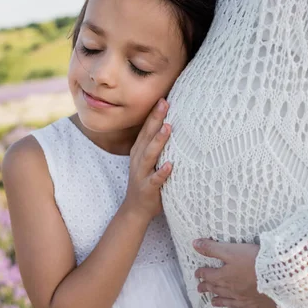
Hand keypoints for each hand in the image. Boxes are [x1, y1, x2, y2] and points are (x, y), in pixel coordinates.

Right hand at [124, 99, 171, 219]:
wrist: (136, 208)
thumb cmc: (147, 180)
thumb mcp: (148, 160)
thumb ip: (156, 144)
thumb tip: (171, 124)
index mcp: (139, 151)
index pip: (146, 129)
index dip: (153, 114)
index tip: (163, 98)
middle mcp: (139, 159)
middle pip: (147, 136)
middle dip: (155, 120)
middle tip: (165, 104)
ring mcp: (142, 174)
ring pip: (150, 155)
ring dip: (158, 141)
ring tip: (168, 128)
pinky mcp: (147, 188)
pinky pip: (155, 180)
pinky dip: (162, 172)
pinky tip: (170, 166)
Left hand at [193, 239, 280, 307]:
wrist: (281, 275)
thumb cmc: (256, 261)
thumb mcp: (231, 250)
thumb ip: (212, 248)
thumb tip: (195, 244)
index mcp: (226, 277)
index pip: (209, 275)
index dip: (201, 273)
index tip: (197, 274)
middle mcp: (235, 291)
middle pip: (218, 289)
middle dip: (208, 288)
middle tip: (200, 289)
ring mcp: (248, 301)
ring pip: (231, 302)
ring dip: (221, 302)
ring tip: (213, 303)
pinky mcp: (263, 307)